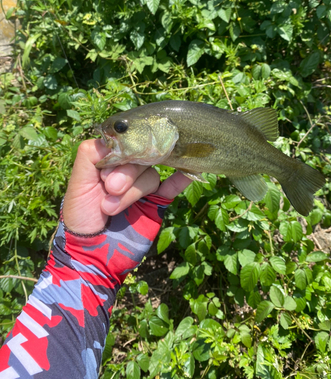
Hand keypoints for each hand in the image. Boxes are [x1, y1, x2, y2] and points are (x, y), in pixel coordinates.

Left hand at [62, 139, 191, 234]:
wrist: (91, 254)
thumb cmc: (80, 217)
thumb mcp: (78, 182)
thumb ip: (91, 154)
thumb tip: (117, 137)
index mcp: (110, 161)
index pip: (124, 143)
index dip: (119, 155)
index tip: (104, 175)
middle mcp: (128, 170)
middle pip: (140, 157)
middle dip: (125, 174)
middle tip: (110, 189)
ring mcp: (144, 187)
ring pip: (151, 175)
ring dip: (133, 191)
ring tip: (111, 207)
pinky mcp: (157, 202)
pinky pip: (173, 186)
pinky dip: (181, 178)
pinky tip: (190, 171)